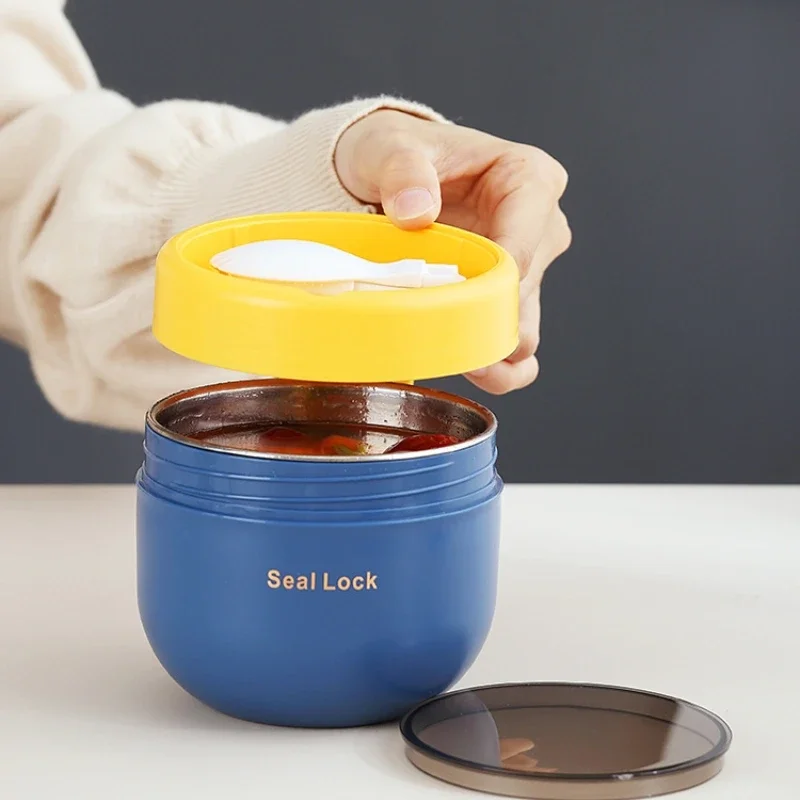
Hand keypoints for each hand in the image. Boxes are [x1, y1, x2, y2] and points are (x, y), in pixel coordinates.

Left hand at [334, 110, 570, 393]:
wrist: (390, 175)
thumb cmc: (401, 154)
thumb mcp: (391, 148)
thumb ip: (404, 171)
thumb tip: (417, 211)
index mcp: (529, 179)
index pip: (525, 239)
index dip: (497, 279)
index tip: (463, 301)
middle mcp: (541, 226)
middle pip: (526, 289)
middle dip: (488, 318)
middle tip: (444, 337)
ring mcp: (529, 268)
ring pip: (527, 325)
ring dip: (495, 350)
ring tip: (457, 360)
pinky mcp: (509, 300)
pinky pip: (519, 346)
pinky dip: (501, 367)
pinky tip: (474, 371)